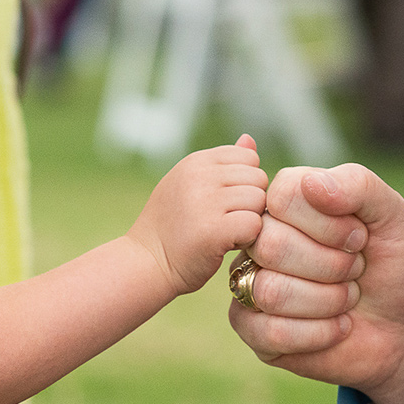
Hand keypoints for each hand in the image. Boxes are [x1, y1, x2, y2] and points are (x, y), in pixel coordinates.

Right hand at [124, 135, 268, 295]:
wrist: (144, 263)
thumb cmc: (171, 227)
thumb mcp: (190, 184)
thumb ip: (222, 164)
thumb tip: (249, 140)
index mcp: (195, 161)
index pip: (249, 157)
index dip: (246, 181)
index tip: (227, 202)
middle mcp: (199, 176)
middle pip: (258, 178)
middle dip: (250, 201)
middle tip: (226, 219)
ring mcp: (205, 201)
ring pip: (259, 200)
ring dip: (249, 220)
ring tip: (225, 231)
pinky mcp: (213, 230)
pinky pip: (255, 224)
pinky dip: (247, 239)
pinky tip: (226, 244)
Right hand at [229, 164, 403, 403]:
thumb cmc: (392, 263)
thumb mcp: (391, 215)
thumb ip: (357, 185)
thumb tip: (311, 183)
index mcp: (287, 200)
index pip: (283, 197)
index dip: (330, 225)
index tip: (360, 238)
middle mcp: (260, 237)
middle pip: (271, 245)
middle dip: (333, 266)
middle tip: (355, 271)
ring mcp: (251, 282)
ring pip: (270, 291)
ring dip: (328, 301)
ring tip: (346, 299)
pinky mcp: (253, 329)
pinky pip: (269, 332)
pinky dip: (318, 334)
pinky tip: (336, 327)